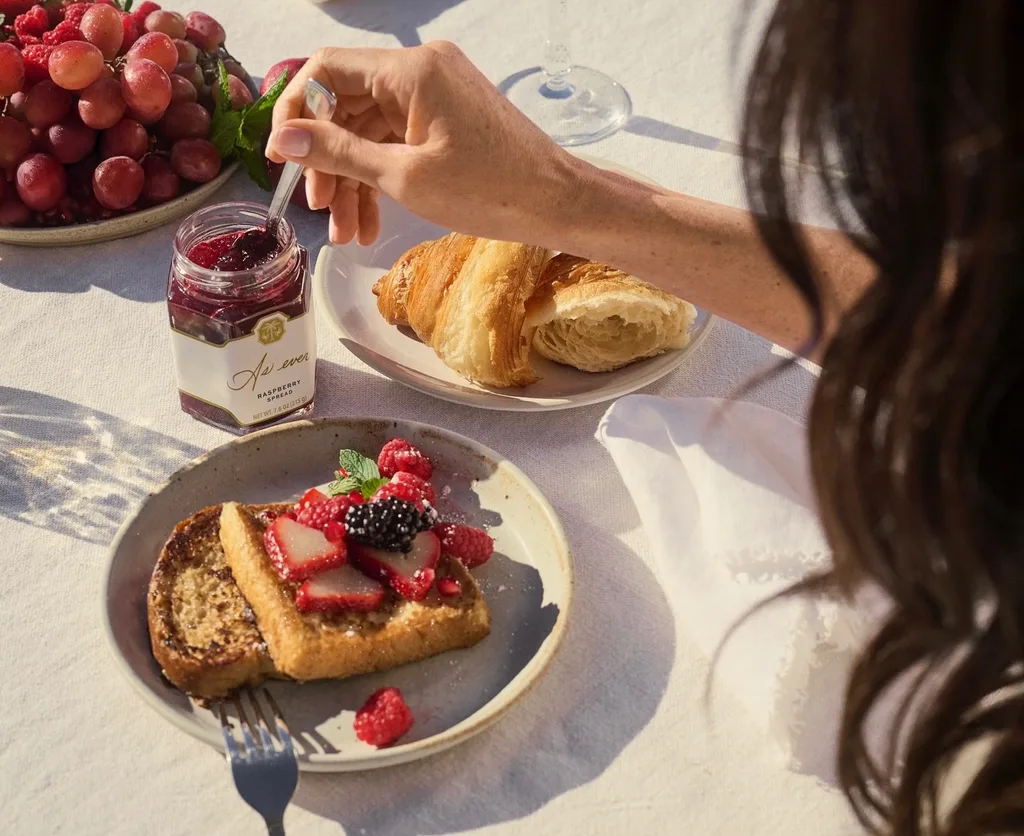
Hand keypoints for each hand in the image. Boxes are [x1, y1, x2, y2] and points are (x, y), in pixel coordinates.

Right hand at [267, 42, 578, 245]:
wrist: (559, 203)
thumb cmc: (492, 191)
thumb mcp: (406, 178)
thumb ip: (340, 154)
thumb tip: (285, 139)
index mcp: (411, 70)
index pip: (326, 70)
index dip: (295, 112)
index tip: (282, 159)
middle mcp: (422, 70)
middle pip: (347, 105)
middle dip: (328, 161)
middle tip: (320, 210)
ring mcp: (437, 93)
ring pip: (371, 130)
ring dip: (354, 180)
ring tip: (347, 233)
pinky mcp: (448, 117)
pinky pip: (398, 140)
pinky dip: (382, 176)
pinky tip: (370, 221)